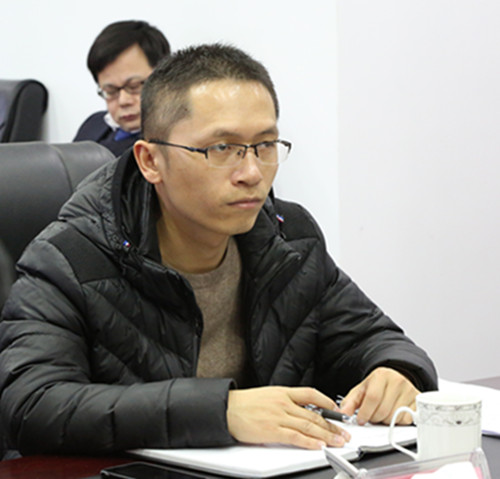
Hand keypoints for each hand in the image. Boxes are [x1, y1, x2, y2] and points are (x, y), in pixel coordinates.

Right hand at [227, 386, 350, 449]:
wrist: (227, 409)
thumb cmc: (243, 403)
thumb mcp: (267, 395)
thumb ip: (283, 401)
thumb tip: (297, 410)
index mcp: (282, 391)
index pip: (310, 393)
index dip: (327, 402)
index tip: (337, 410)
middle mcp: (283, 402)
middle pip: (314, 414)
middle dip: (332, 425)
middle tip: (344, 433)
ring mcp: (279, 416)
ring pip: (309, 426)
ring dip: (326, 436)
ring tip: (338, 442)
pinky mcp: (273, 430)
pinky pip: (296, 437)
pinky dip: (309, 442)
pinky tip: (318, 446)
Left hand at [340, 367, 418, 424]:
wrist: (395, 379)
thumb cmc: (377, 386)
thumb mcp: (361, 389)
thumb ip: (350, 401)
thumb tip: (342, 413)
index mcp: (381, 375)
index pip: (373, 398)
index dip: (365, 412)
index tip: (361, 419)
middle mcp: (397, 381)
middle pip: (383, 410)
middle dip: (374, 418)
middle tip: (372, 415)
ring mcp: (409, 390)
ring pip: (394, 417)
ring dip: (385, 421)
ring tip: (382, 412)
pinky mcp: (417, 401)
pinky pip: (406, 420)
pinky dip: (397, 421)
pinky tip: (394, 413)